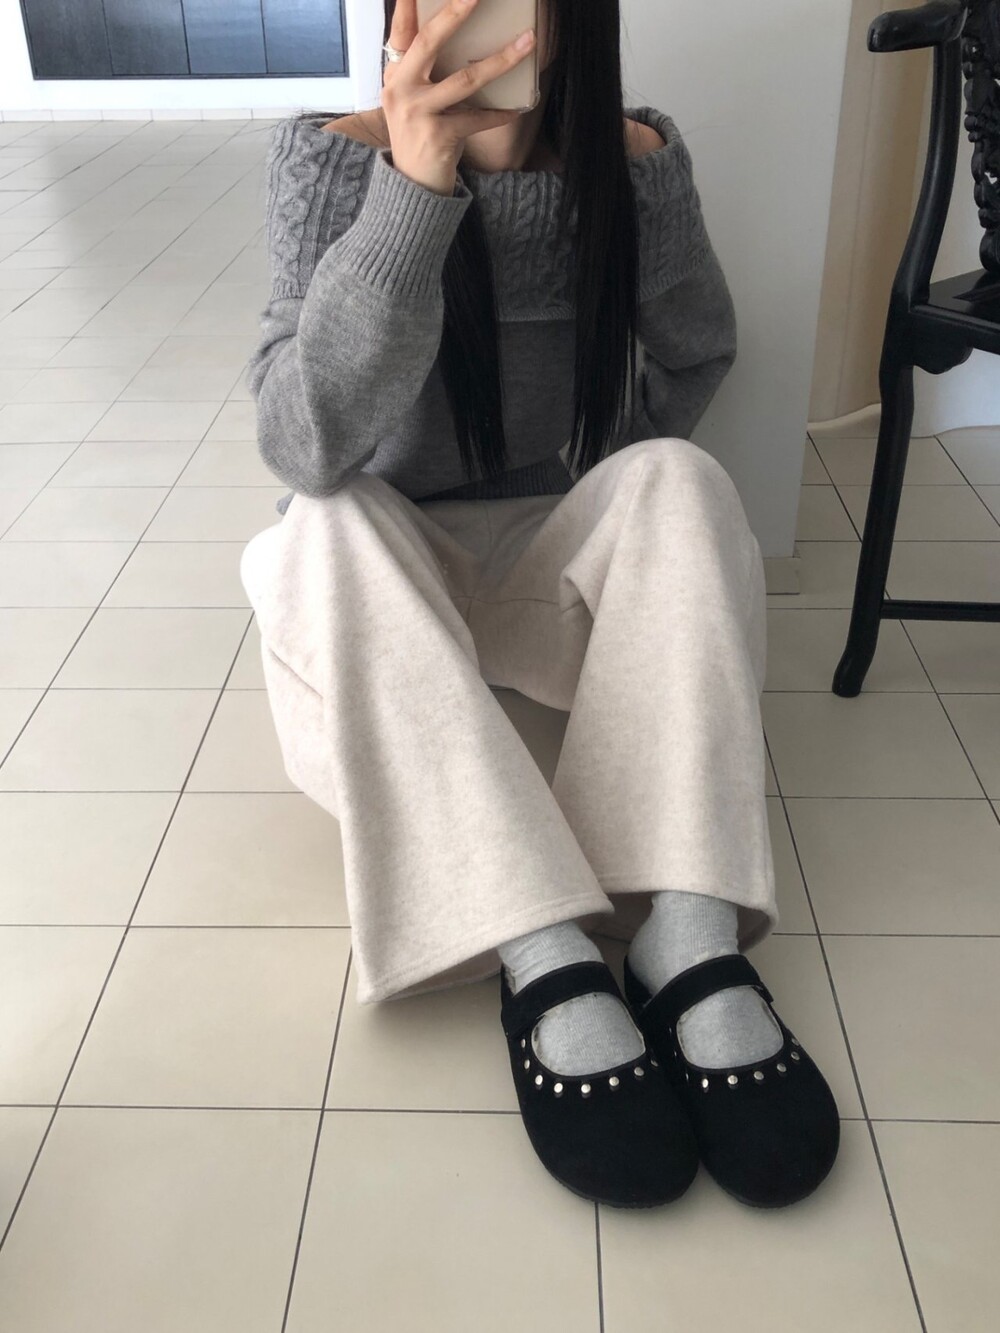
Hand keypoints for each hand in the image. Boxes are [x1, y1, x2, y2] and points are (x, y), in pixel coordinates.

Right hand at [381, 0, 535, 195]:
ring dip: (500, 60)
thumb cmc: (418, 136)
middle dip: (455, 13)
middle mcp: (401, 90)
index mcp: (394, 75)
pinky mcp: (438, 136)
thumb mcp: (411, 99)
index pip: (401, 31)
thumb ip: (422, 70)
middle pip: (429, 42)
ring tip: (527, 42)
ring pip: (464, 79)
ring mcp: (418, 113)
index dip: (407, 6)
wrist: (412, 186)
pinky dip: (499, 114)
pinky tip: (517, 108)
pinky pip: (477, 118)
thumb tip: (455, 35)